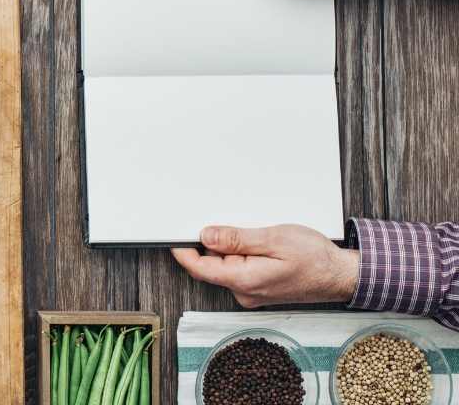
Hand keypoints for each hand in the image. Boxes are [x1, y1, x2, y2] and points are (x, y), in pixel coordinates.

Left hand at [171, 224, 360, 307]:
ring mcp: (252, 292)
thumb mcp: (273, 239)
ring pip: (226, 266)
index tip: (173, 235)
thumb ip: (236, 239)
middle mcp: (244, 292)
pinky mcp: (259, 288)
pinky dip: (241, 255)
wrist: (341, 275)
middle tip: (227, 224)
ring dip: (230, 248)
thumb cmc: (315, 258)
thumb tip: (206, 236)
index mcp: (244, 281)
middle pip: (211, 266)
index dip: (183, 251)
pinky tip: (259, 244)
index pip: (199, 268)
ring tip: (255, 234)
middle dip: (212, 244)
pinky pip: (239, 270)